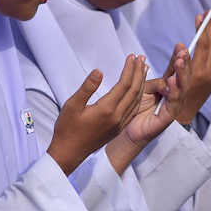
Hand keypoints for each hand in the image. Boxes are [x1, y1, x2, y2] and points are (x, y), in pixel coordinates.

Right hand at [47, 55, 146, 175]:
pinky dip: (138, 97)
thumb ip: (87, 87)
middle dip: (138, 72)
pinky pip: (134, 110)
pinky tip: (138, 90)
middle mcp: (117, 117)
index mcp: (107, 109)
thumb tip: (99, 71)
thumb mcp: (72, 105)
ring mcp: (120, 124)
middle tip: (141, 58)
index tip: (131, 56)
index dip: (129, 69)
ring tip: (143, 69)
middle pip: (134, 91)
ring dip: (141, 83)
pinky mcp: (119, 129)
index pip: (124, 84)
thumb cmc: (67, 128)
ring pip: (136, 100)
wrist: (68, 154)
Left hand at [108, 54, 190, 173]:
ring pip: (182, 89)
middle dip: (185, 64)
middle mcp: (174, 97)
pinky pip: (174, 103)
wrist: (127, 131)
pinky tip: (171, 81)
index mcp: (168, 88)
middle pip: (183, 78)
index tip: (180, 46)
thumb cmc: (135, 110)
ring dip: (181, 74)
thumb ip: (153, 81)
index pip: (176, 71)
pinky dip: (174, 91)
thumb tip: (157, 70)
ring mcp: (173, 107)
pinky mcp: (168, 118)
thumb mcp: (143, 89)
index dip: (179, 58)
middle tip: (184, 51)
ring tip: (180, 62)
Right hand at [165, 13, 210, 124]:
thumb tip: (182, 44)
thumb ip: (176, 61)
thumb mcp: (169, 79)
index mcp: (198, 73)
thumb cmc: (170, 99)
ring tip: (210, 21)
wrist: (181, 119)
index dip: (202, 28)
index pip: (204, 44)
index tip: (200, 16)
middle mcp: (210, 74)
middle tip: (207, 14)